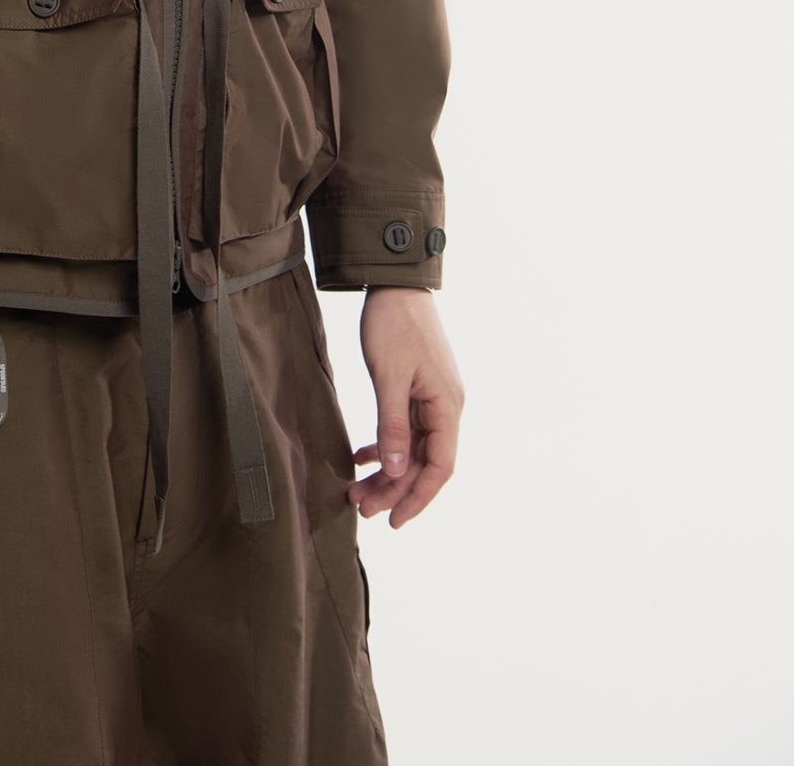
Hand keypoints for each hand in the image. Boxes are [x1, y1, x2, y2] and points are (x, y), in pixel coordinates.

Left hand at [348, 287, 462, 527]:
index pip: (440, 467)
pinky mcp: (417, 388)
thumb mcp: (389, 376)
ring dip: (386, 470)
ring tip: (356, 490)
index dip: (418, 497)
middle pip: (423, 462)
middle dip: (394, 489)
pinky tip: (362, 457)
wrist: (396, 282)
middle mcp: (445, 406)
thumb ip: (392, 425)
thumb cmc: (394, 324)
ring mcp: (432, 397)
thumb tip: (395, 471)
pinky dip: (384, 444)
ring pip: (411, 448)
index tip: (394, 521)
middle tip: (360, 508)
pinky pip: (404, 428)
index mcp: (447, 406)